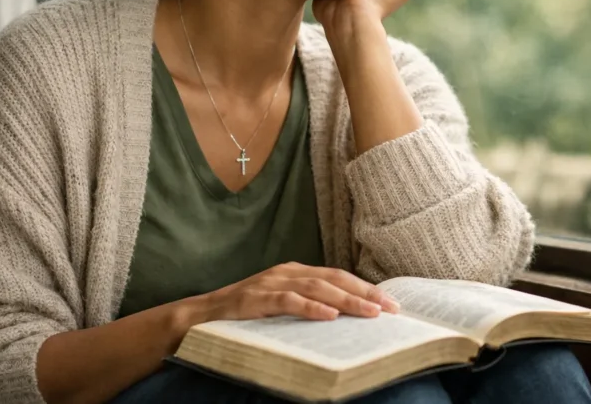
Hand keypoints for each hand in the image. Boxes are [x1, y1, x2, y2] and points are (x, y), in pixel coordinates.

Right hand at [196, 263, 399, 322]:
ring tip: (370, 312)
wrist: (198, 317)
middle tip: (391, 308)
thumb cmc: (244, 315)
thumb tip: (344, 319)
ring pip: (316, 287)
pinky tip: (330, 315)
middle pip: (334, 279)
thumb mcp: (281, 307)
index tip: (392, 303)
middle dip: (365, 293)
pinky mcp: (255, 299)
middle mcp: (286, 272)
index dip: (366, 288)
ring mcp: (270, 283)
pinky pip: (288, 301)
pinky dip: (310, 307)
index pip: (338, 277)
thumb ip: (307, 306)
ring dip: (347, 299)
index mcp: (295, 272)